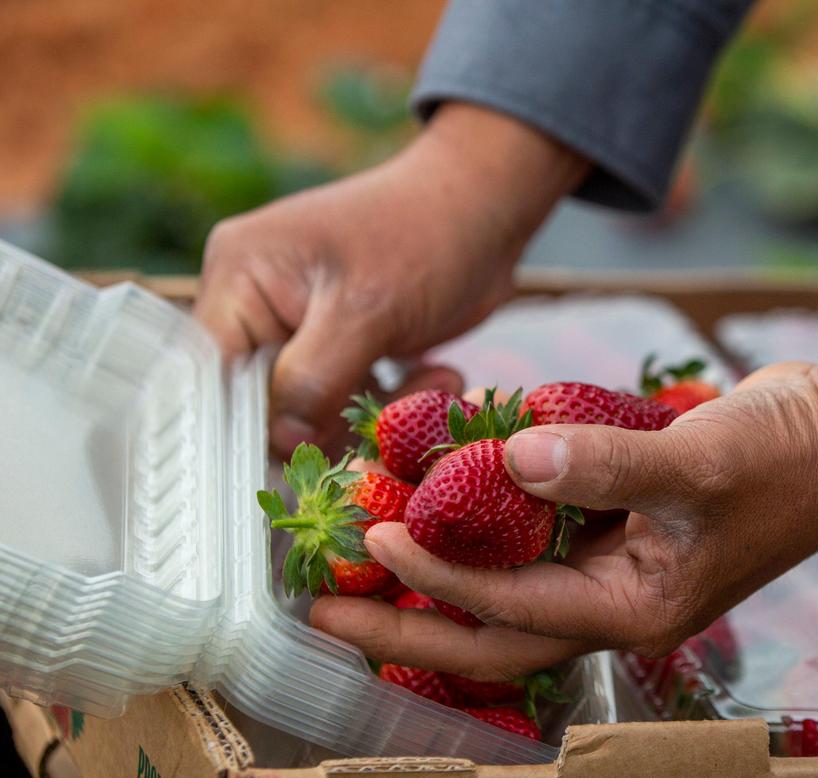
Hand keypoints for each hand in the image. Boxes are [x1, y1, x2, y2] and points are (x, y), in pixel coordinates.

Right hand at [193, 103, 588, 457]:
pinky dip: (392, 402)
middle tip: (394, 417)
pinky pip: (346, 398)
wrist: (486, 209)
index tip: (309, 452)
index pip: (215, 374)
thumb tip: (280, 443)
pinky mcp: (339, 344)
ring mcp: (298, 324)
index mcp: (240, 276)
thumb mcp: (367, 311)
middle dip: (329, 420)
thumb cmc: (426, 239)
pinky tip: (438, 378)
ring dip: (374, 412)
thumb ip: (314, 379)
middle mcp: (256, 301)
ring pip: (311, 409)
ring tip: (432, 386)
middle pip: (262, 400)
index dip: (254, 424)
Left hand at [308, 361, 817, 680]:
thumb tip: (509, 460)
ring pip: (507, 581)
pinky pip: (538, 530)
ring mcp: (617, 563)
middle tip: (325, 606)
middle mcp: (617, 598)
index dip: (436, 578)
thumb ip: (604, 464)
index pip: (512, 606)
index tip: (371, 541)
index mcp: (635, 608)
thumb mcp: (698, 464)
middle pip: (491, 630)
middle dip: (407, 622)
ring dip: (441, 569)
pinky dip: (490, 516)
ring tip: (368, 550)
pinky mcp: (619, 523)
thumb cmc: (786, 458)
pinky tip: (451, 486)